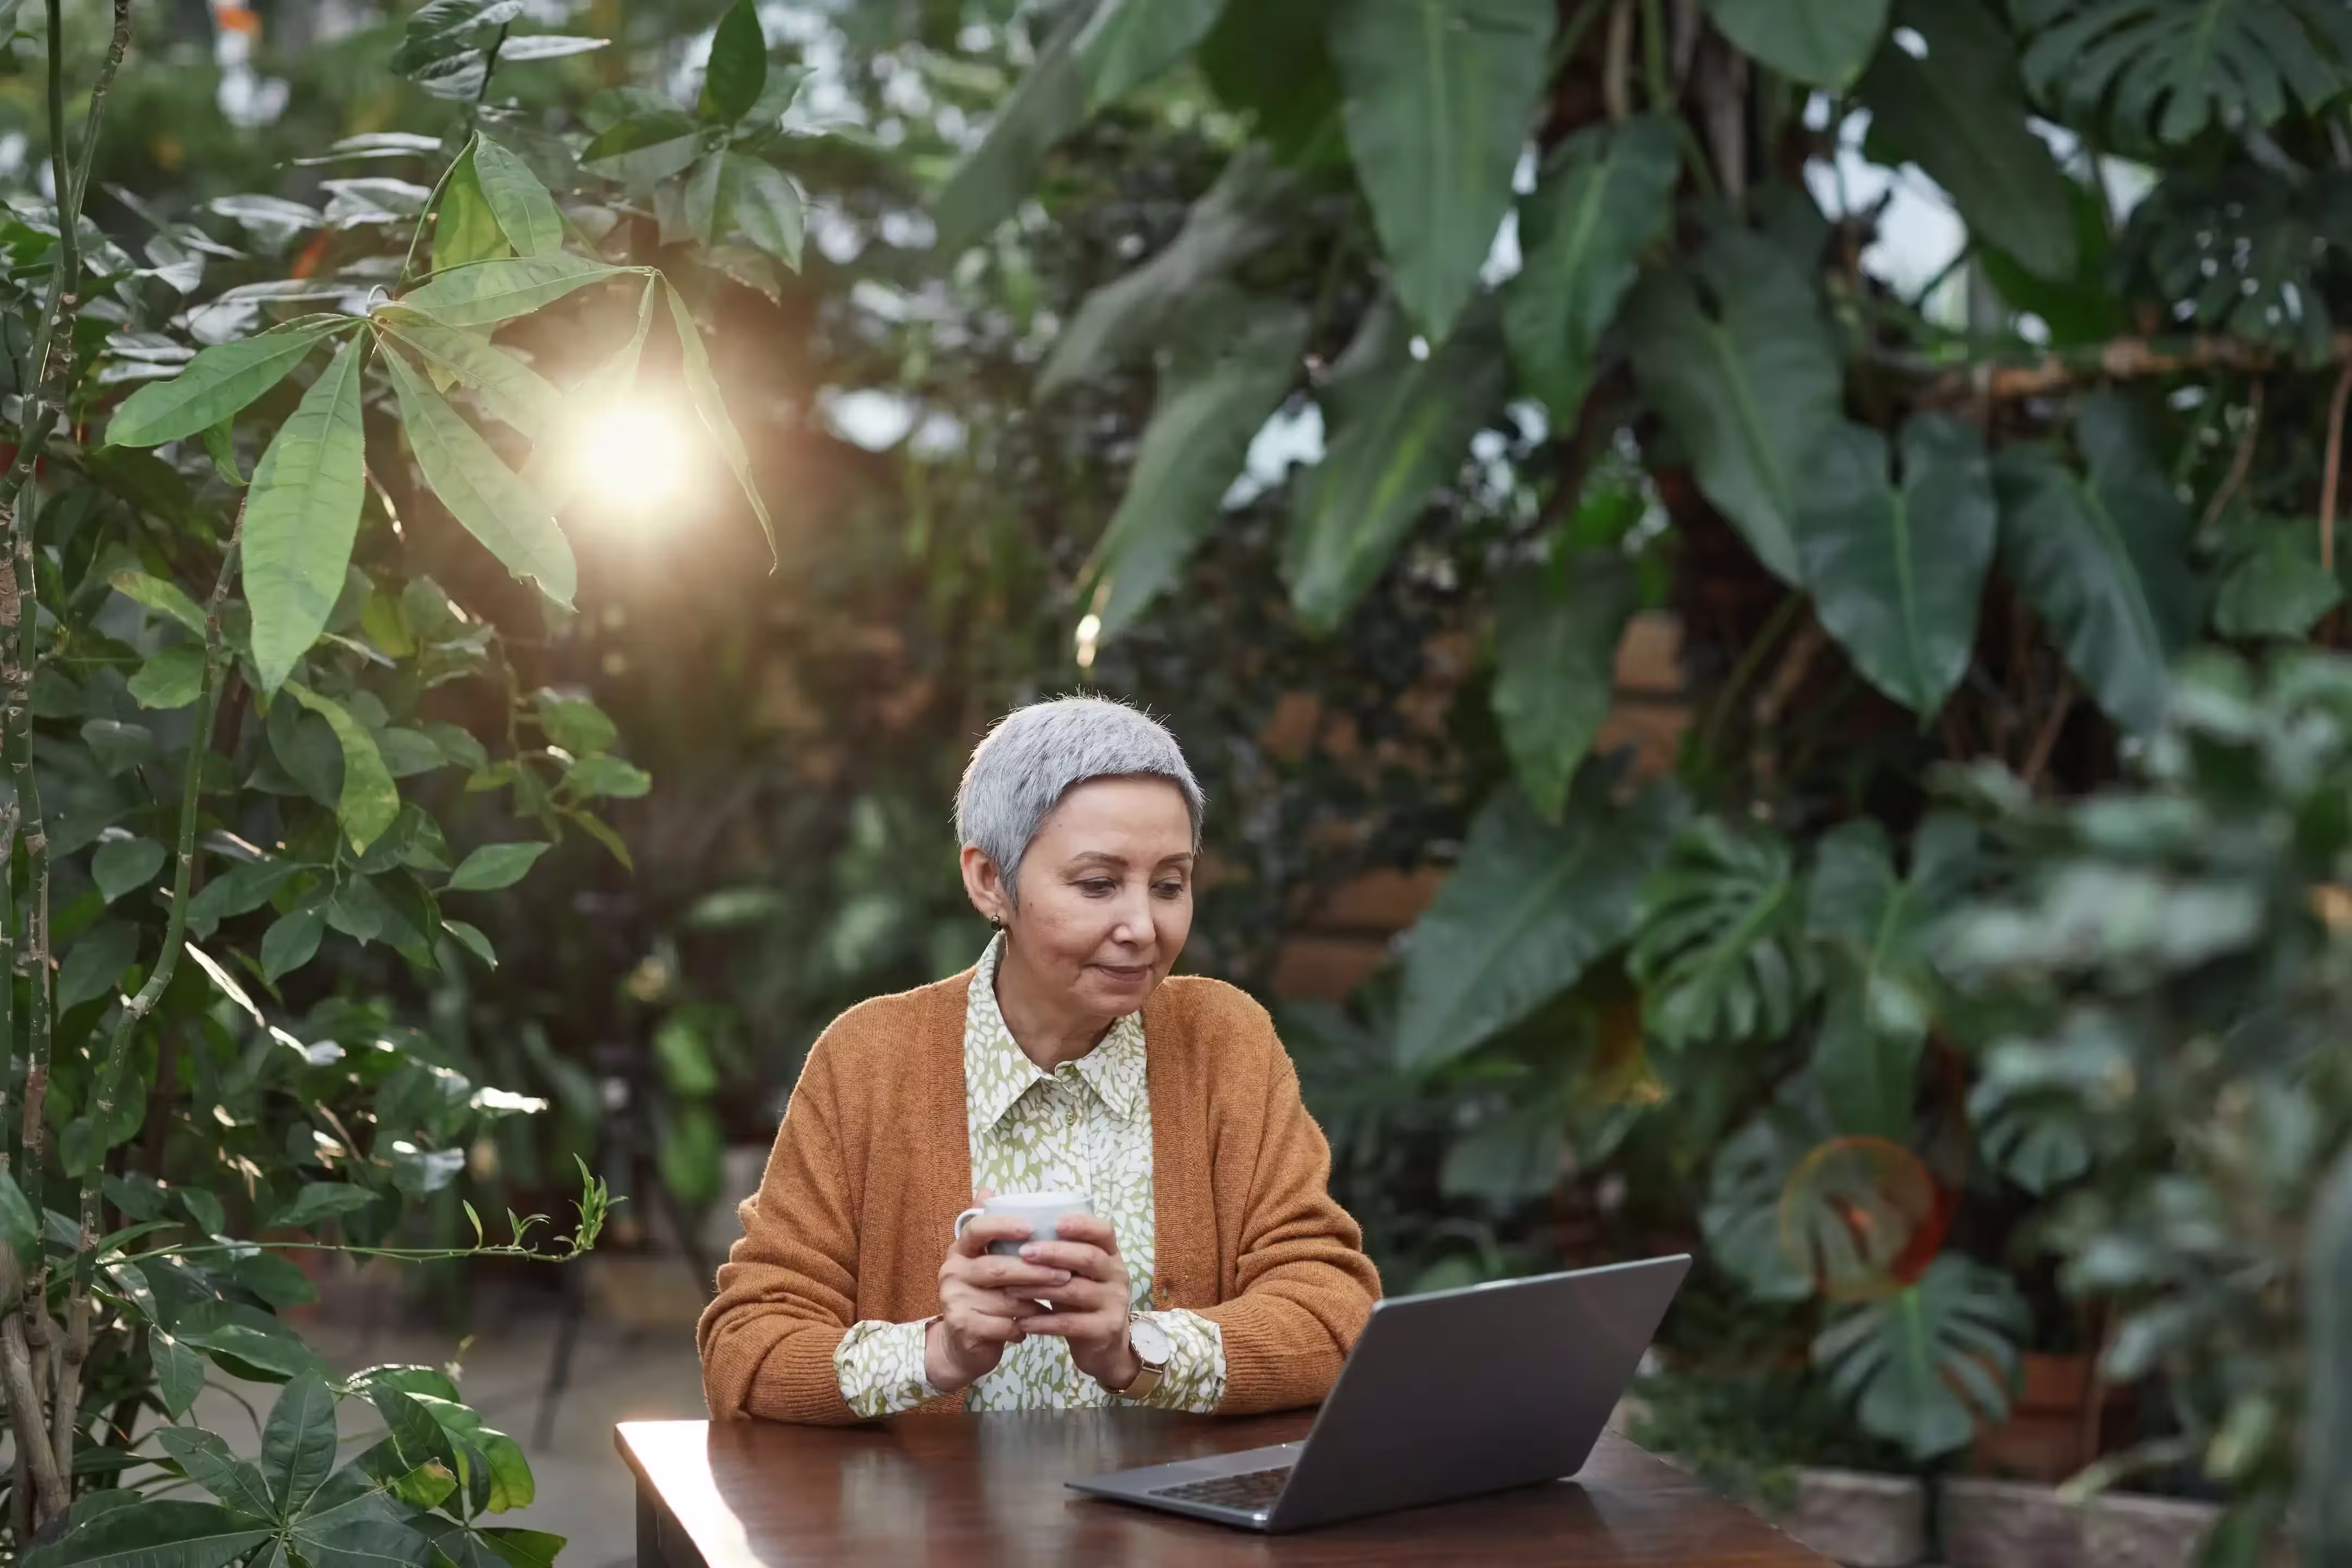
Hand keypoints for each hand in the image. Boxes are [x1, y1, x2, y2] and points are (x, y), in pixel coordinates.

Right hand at [926, 1188, 1072, 1394]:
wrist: (963, 1345)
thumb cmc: (984, 1297)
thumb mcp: (986, 1263)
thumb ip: (992, 1233)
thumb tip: (988, 1188)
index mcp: (960, 1251)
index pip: (976, 1229)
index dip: (1002, 1226)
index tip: (1030, 1227)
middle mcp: (952, 1272)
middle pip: (997, 1267)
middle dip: (1036, 1271)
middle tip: (1066, 1273)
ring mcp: (954, 1300)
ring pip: (1004, 1298)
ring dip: (1037, 1300)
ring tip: (1059, 1299)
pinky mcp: (963, 1327)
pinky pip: (1003, 1324)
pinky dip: (1024, 1325)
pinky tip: (1039, 1323)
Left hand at [1012, 1213, 1140, 1392]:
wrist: (1105, 1347)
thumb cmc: (1082, 1301)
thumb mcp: (1077, 1274)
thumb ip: (1059, 1255)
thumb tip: (1014, 1232)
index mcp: (1111, 1255)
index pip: (1104, 1231)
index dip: (1082, 1225)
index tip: (1055, 1222)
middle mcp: (1118, 1275)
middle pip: (1089, 1258)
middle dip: (1054, 1253)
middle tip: (1024, 1253)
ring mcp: (1115, 1303)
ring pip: (1075, 1290)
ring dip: (1040, 1288)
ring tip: (1011, 1288)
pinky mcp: (1105, 1329)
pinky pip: (1070, 1323)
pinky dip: (1043, 1322)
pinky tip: (1022, 1321)